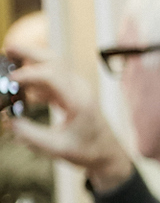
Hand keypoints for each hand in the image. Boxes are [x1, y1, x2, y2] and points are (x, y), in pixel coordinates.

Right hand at [3, 61, 134, 190]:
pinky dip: (34, 76)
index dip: (29, 74)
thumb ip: (31, 135)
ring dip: (30, 61)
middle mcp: (79, 89)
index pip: (53, 76)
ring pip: (52, 65)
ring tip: (8, 63)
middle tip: (7, 50)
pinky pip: (51, 77)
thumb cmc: (87, 150)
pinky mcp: (71, 91)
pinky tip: (19, 87)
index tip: (10, 80)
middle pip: (54, 60)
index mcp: (79, 101)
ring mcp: (76, 88)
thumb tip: (10, 121)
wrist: (107, 152)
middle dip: (29, 52)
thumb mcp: (57, 148)